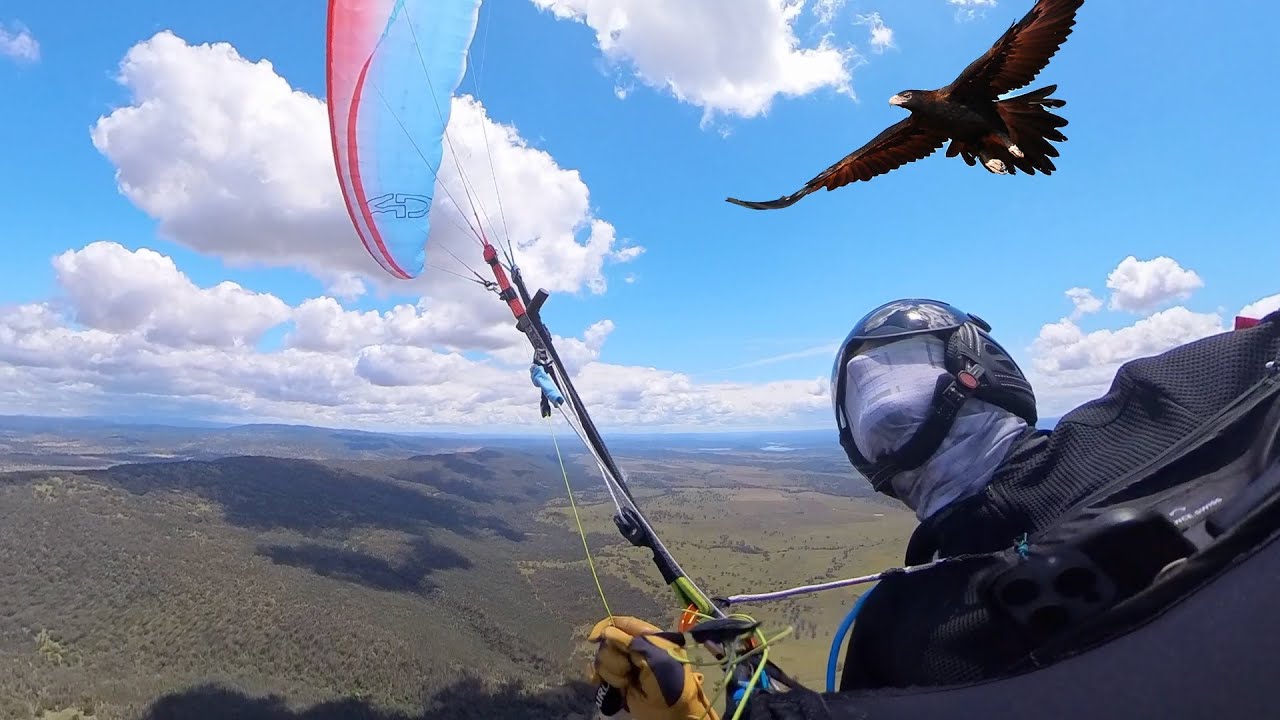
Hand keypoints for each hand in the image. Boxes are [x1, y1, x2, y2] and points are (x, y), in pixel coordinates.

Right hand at [588, 616, 719, 719]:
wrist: (671, 713)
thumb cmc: (670, 683)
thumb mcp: (656, 658)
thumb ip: (632, 643)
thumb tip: (606, 632)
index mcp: (647, 637)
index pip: (623, 624)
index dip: (606, 627)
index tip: (595, 638)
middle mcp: (633, 649)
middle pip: (608, 642)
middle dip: (615, 658)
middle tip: (628, 669)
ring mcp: (624, 666)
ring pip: (602, 659)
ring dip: (612, 672)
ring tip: (626, 683)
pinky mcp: (616, 682)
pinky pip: (597, 674)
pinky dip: (599, 679)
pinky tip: (607, 685)